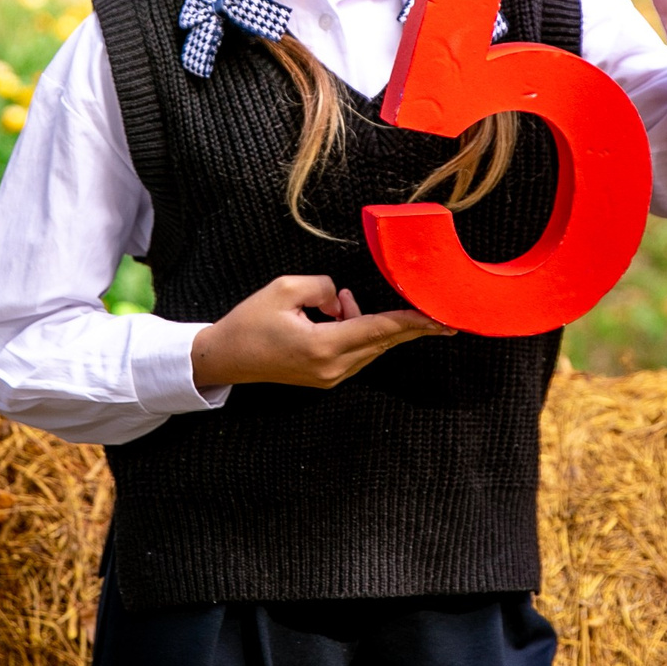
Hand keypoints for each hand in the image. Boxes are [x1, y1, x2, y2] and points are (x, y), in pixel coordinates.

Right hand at [190, 275, 452, 390]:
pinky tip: (340, 312)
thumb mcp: (285, 288)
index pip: (378, 329)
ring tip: (340, 300)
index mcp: (323, 346)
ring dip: (370, 322)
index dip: (411, 322)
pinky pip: (356, 353)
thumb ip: (322, 287)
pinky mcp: (325, 378)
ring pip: (369, 347)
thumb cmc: (249, 321)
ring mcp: (329, 377)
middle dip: (406, 325)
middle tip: (439, 315)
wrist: (226, 358)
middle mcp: (332, 368)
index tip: (440, 319)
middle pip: (381, 342)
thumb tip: (342, 298)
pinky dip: (359, 332)